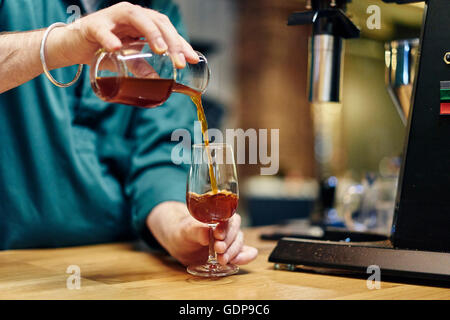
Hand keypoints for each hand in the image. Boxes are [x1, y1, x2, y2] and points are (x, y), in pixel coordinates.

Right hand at [47, 1, 197, 68]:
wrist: (73, 46)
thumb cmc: (103, 50)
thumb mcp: (128, 60)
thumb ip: (143, 68)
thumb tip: (159, 83)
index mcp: (141, 22)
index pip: (166, 28)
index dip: (181, 42)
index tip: (192, 59)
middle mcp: (130, 15)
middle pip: (157, 22)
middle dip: (171, 41)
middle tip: (179, 61)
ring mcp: (112, 18)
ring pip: (136, 17)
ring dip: (151, 33)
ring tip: (161, 50)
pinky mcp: (93, 25)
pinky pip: (102, 30)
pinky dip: (109, 38)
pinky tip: (117, 47)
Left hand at [147, 201, 257, 266]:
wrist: (182, 244)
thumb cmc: (184, 232)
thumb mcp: (185, 231)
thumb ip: (196, 230)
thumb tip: (207, 233)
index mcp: (218, 215)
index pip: (228, 219)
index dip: (225, 228)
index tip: (218, 236)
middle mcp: (228, 226)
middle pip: (236, 232)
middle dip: (228, 242)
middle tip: (218, 250)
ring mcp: (232, 240)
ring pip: (240, 243)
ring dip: (233, 252)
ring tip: (222, 260)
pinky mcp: (233, 252)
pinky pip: (247, 253)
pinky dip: (245, 258)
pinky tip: (236, 262)